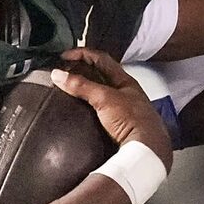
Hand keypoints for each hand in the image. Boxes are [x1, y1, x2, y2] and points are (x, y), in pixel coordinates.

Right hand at [48, 49, 173, 168]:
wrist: (146, 149)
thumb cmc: (132, 120)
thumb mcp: (104, 98)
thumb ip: (81, 86)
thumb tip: (58, 75)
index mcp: (125, 81)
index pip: (101, 58)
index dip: (82, 54)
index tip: (64, 56)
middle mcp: (125, 92)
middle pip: (100, 74)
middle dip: (82, 70)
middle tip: (64, 72)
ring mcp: (122, 108)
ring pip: (100, 92)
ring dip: (84, 88)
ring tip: (67, 90)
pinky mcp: (118, 124)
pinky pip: (99, 109)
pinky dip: (87, 106)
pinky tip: (79, 110)